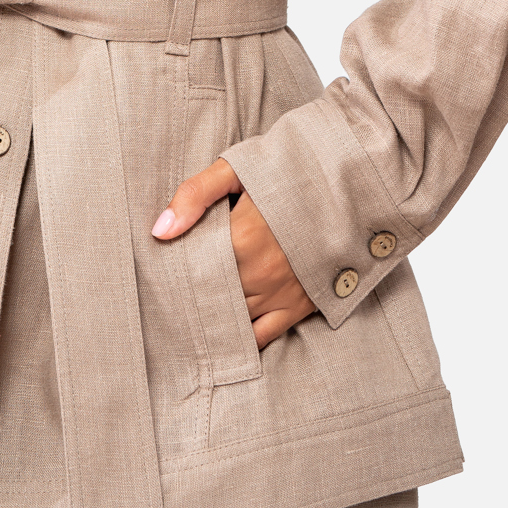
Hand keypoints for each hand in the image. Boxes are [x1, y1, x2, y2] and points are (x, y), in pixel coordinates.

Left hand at [152, 156, 316, 348]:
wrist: (348, 187)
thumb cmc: (289, 172)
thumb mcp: (238, 169)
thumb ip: (195, 195)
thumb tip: (160, 230)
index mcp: (241, 238)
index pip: (191, 268)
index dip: (174, 271)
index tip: (161, 270)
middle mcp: (258, 273)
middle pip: (209, 296)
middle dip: (189, 296)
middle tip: (169, 296)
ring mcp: (279, 294)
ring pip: (231, 318)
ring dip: (211, 317)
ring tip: (189, 316)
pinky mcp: (298, 307)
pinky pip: (262, 336)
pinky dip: (240, 339)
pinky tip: (224, 335)